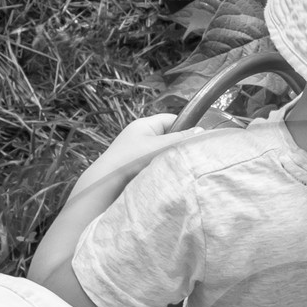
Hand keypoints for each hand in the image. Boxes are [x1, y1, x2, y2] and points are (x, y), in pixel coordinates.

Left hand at [74, 115, 221, 198]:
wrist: (104, 186)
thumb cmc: (130, 160)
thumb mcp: (158, 146)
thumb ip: (180, 140)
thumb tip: (201, 133)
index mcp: (144, 125)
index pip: (172, 120)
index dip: (186, 128)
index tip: (198, 141)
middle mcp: (140, 137)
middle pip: (168, 138)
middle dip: (179, 147)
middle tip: (190, 158)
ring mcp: (137, 153)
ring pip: (162, 154)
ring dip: (170, 161)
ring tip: (180, 170)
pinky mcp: (135, 169)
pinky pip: (154, 166)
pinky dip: (161, 171)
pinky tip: (168, 178)